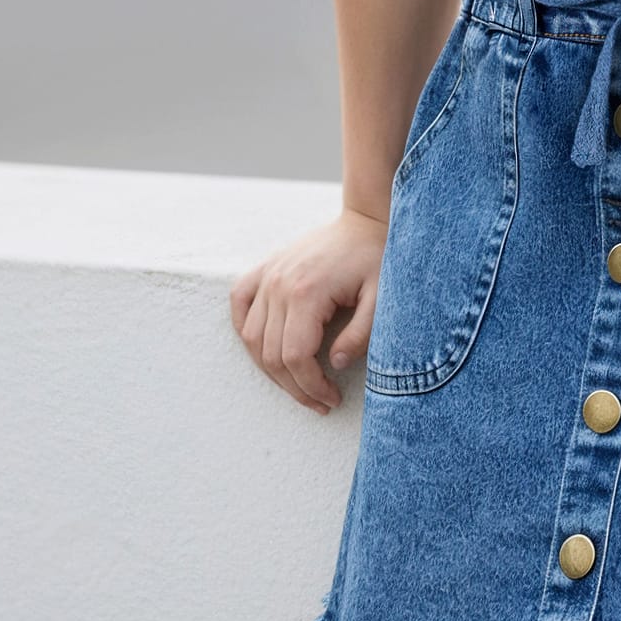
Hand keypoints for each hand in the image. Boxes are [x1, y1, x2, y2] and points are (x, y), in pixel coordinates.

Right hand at [229, 206, 386, 413]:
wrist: (364, 219)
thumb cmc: (375, 257)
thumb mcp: (381, 297)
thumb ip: (361, 334)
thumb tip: (334, 364)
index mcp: (307, 292)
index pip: (295, 357)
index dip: (310, 387)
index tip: (332, 400)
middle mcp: (279, 285)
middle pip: (270, 355)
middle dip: (295, 387)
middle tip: (320, 401)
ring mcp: (268, 274)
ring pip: (251, 337)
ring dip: (270, 369)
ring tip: (298, 383)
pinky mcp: (265, 268)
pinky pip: (239, 303)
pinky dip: (244, 329)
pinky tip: (264, 348)